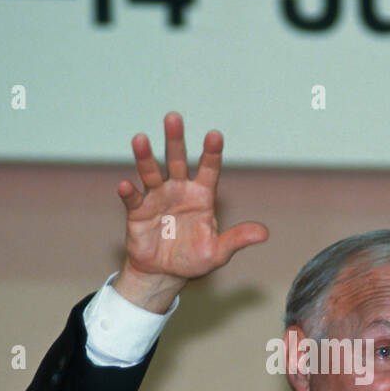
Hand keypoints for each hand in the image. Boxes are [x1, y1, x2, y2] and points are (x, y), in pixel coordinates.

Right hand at [114, 111, 268, 311]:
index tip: (214, 135)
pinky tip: (125, 185)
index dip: (211, 153)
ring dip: (145, 157)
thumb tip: (264, 233)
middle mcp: (178, 190)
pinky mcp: (137, 211)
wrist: (164, 273)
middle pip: (176, 160)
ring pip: (151, 172)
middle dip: (175, 140)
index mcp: (201, 196)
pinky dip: (129, 192)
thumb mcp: (218, 252)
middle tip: (173, 117)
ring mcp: (157, 197)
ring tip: (140, 140)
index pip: (208, 169)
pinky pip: (133, 199)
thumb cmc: (193, 259)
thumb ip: (237, 239)